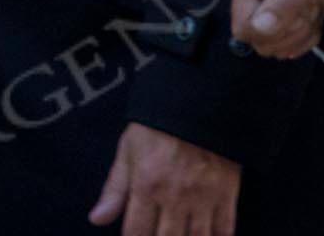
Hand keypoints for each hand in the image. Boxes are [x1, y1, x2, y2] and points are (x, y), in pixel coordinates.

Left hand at [89, 123, 239, 234]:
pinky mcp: (226, 194)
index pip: (136, 233)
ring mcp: (203, 198)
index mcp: (146, 186)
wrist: (198, 101)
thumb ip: (114, 188)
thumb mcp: (128, 150)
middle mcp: (174, 197)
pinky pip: (224, 230)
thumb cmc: (157, 126)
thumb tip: (96, 219)